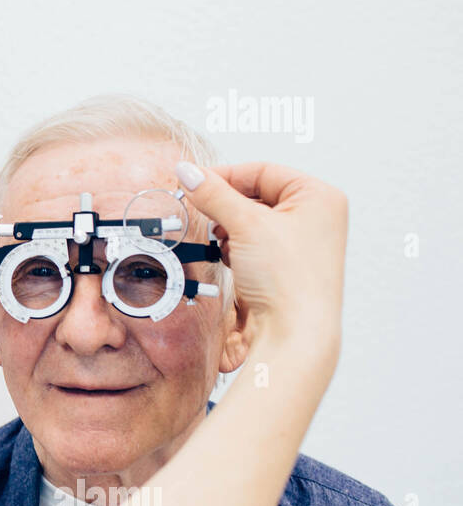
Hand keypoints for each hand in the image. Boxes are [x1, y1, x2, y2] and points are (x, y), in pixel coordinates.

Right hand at [175, 160, 347, 354]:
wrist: (295, 334)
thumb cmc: (290, 280)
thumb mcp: (245, 225)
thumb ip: (213, 194)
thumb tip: (188, 171)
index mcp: (318, 196)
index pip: (262, 171)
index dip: (225, 176)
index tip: (194, 183)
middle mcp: (316, 216)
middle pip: (257, 194)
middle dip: (227, 206)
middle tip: (203, 212)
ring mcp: (303, 242)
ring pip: (253, 219)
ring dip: (230, 228)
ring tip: (224, 241)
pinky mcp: (287, 265)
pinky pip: (255, 242)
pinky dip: (237, 246)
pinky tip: (233, 258)